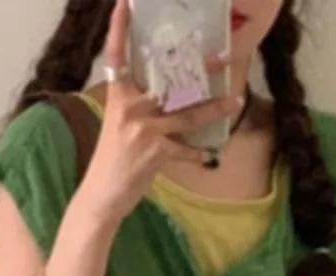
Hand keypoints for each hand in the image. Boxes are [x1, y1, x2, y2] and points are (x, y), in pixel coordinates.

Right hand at [77, 0, 239, 226]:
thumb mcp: (118, 125)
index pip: (117, 55)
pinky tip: (208, 155)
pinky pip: (185, 149)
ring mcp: (143, 129)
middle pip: (171, 80)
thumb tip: (166, 96)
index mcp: (118, 96)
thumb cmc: (111, 161)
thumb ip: (138, 107)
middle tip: (226, 56)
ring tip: (236, 100)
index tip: (124, 3)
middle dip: (201, 68)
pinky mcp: (155, 152)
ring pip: (188, 114)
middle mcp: (130, 107)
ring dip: (215, 108)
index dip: (120, 29)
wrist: (100, 196)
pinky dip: (196, 154)